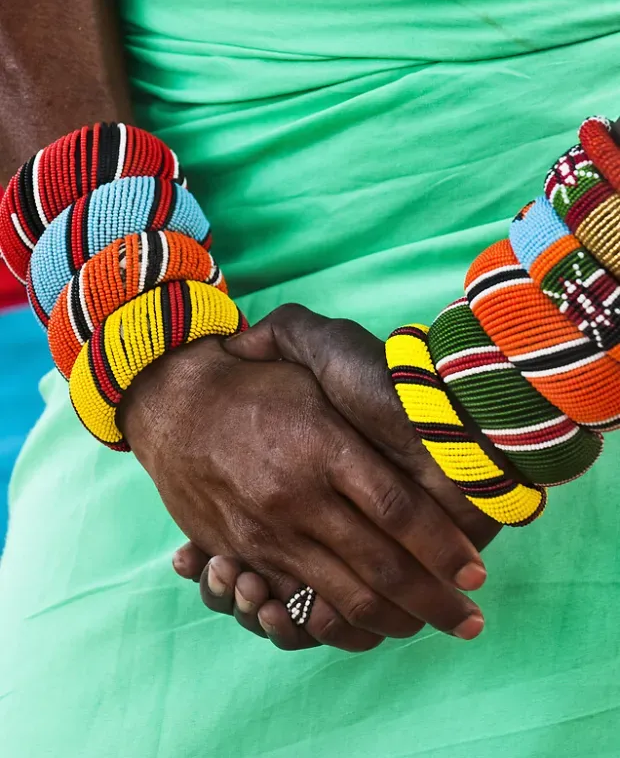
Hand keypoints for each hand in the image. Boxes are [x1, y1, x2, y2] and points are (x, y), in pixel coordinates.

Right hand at [118, 323, 488, 652]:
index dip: (442, 546)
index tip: (474, 568)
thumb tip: (431, 403)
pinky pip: (299, 603)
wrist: (174, 404)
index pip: (398, 510)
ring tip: (432, 626)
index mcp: (323, 445)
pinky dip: (344, 624)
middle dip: (434, 599)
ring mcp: (268, 531)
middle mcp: (297, 495)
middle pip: (380, 564)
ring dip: (397, 619)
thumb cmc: (256, 383)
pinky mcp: (245, 552)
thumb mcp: (310, 364)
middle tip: (469, 618)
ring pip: (343, 595)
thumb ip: (362, 387)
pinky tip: (375, 628)